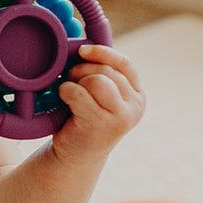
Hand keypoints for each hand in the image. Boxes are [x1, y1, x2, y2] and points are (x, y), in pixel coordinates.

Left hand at [53, 43, 144, 162]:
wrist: (75, 156)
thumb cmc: (83, 119)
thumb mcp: (98, 95)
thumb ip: (100, 73)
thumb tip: (83, 46)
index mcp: (137, 95)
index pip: (125, 64)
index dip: (103, 53)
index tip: (82, 50)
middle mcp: (135, 106)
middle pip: (106, 71)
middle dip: (82, 70)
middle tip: (70, 80)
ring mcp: (121, 118)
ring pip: (95, 81)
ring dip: (75, 81)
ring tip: (69, 92)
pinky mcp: (102, 126)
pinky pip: (79, 94)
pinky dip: (66, 92)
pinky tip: (65, 102)